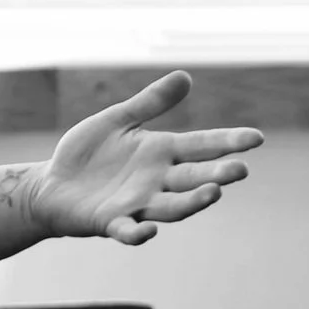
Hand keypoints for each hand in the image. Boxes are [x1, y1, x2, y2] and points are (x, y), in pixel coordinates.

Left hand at [31, 71, 258, 245]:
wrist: (52, 184)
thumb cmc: (89, 152)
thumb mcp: (117, 120)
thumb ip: (149, 103)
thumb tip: (185, 75)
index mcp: (160, 152)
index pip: (201, 146)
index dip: (228, 142)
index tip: (256, 137)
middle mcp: (156, 181)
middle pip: (193, 178)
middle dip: (217, 174)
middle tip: (240, 169)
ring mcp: (136, 204)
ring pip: (171, 207)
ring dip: (192, 202)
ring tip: (213, 192)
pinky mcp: (110, 222)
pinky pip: (128, 230)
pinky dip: (138, 233)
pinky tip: (149, 230)